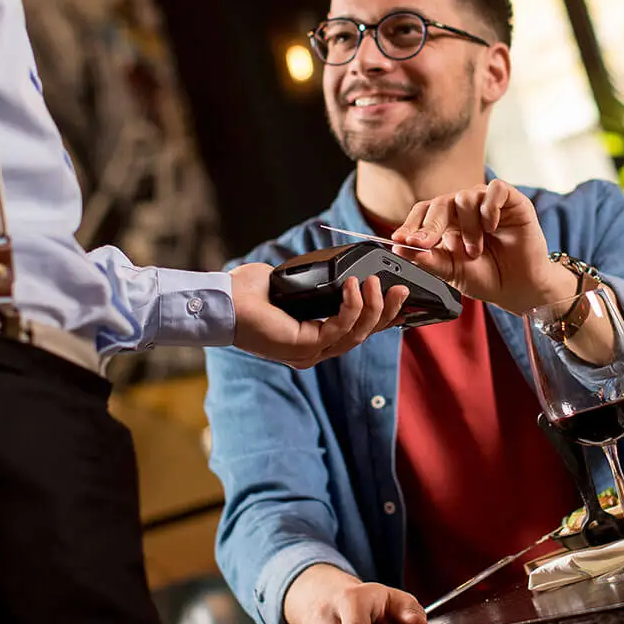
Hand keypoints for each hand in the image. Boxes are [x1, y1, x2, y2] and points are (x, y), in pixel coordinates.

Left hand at [230, 263, 407, 369]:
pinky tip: (354, 286)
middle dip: (386, 312)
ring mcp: (309, 352)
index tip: (398, 297)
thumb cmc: (247, 291)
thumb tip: (335, 271)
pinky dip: (352, 306)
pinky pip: (340, 328)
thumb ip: (314, 283)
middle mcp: (313, 351)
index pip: (355, 331)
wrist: (223, 300)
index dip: (381, 317)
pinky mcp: (304, 346)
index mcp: (311, 339)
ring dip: (372, 307)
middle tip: (400, 289)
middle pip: (364, 335)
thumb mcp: (290, 284)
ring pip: (357, 334)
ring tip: (376, 282)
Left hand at [391, 179, 571, 314]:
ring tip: (475, 251)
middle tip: (425, 244)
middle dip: (430, 226)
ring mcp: (487, 203)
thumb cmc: (487, 277)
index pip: (423, 212)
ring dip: (467, 227)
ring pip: (465, 197)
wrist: (519, 289)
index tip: (399, 240)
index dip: (410, 224)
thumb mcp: (451, 271)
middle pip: (440, 202)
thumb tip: (400, 248)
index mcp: (447, 223)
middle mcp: (465, 209)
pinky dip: (490, 207)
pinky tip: (492, 227)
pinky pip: (496, 189)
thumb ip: (427, 259)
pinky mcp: (512, 201)